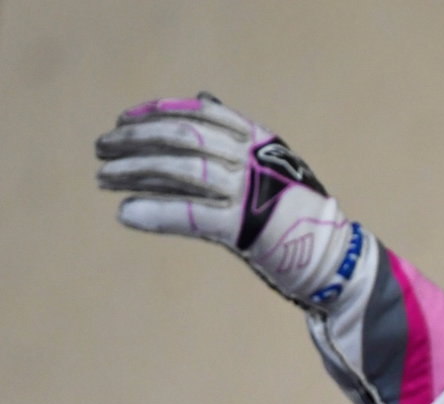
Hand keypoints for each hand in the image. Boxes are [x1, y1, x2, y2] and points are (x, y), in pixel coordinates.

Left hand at [95, 93, 357, 307]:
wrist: (332, 257)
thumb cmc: (298, 212)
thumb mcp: (271, 162)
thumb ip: (237, 133)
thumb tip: (202, 97)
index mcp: (259, 140)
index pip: (199, 114)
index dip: (157, 112)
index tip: (125, 119)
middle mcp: (253, 161)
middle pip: (182, 138)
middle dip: (135, 139)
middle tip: (102, 147)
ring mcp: (249, 194)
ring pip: (180, 171)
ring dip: (134, 171)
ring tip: (103, 177)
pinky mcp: (244, 229)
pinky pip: (190, 216)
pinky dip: (156, 213)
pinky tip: (126, 212)